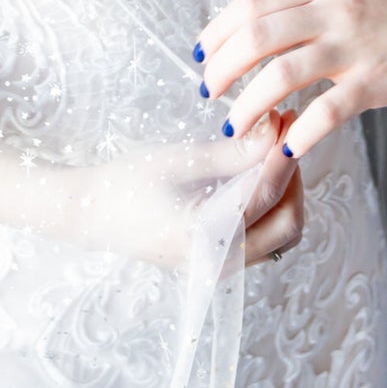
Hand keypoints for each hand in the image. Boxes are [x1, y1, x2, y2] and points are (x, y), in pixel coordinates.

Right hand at [56, 110, 300, 267]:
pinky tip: (258, 172)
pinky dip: (271, 206)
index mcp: (208, 241)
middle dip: (294, 179)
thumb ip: (235, 152)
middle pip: (287, 225)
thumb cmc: (129, 184)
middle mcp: (221, 264)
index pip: (266, 197)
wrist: (92, 214)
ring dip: (286, 193)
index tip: (291, 119)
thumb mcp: (182, 162)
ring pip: (281, 235)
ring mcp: (222, 268)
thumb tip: (277, 128)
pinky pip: (264, 237)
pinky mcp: (219, 261)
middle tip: (284, 136)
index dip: (284, 155)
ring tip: (272, 151)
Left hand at [197, 0, 386, 159]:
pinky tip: (287, 148)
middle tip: (207, 92)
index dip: (219, 30)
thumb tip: (266, 24)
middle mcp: (333, 8)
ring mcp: (355, 45)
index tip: (202, 52)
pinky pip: (327, 111)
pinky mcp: (378, 81)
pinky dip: (299, 132)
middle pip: (255, 36)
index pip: (252, 2)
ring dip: (248, 106)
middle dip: (221, 69)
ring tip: (235, 126)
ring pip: (280, 75)